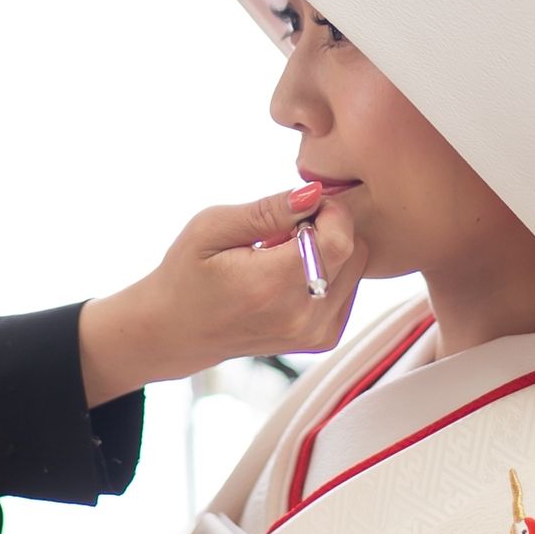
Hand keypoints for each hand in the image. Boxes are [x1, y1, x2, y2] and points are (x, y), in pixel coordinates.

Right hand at [79, 183, 367, 405]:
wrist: (177, 331)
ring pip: (358, 268)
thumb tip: (314, 194)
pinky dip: (330, 271)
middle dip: (330, 227)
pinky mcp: (321, 339)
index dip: (330, 210)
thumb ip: (268, 209)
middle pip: (355, 251)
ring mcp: (314, 333)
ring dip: (331, 249)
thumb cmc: (187, 273)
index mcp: (272, 286)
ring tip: (285, 253)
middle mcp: (301, 316)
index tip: (301, 206)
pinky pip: (350, 288)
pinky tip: (293, 272)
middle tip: (287, 228)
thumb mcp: (212, 227)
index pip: (340, 238)